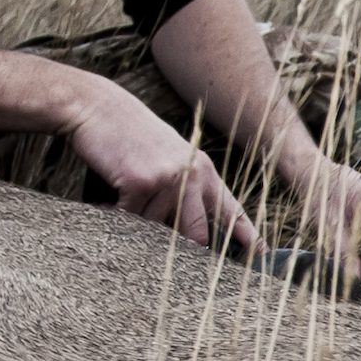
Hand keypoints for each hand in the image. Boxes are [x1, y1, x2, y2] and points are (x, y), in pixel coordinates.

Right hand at [63, 80, 259, 258]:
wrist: (97, 106)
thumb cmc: (130, 134)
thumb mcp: (171, 156)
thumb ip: (185, 187)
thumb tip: (191, 233)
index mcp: (203, 169)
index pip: (230, 209)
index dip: (246, 235)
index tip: (262, 254)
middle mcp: (191, 174)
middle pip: (195, 234)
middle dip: (177, 245)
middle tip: (163, 247)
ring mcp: (168, 178)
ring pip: (153, 227)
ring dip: (133, 218)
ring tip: (121, 195)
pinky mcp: (142, 182)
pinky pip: (128, 218)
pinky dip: (113, 213)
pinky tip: (107, 198)